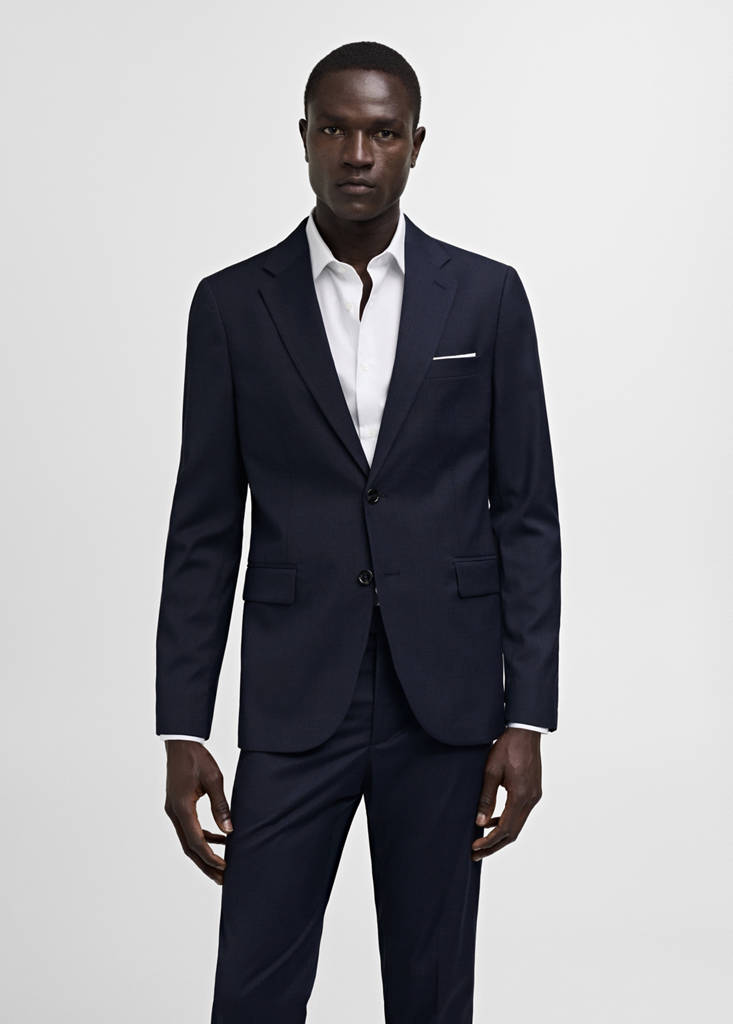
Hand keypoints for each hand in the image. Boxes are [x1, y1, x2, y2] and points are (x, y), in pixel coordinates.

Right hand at [163, 739, 232, 883]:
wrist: (180, 744)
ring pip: (188, 840)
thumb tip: (229, 830)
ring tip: (222, 865)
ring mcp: (173, 810)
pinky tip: (219, 839)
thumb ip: (221, 806)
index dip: (211, 857)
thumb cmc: (197, 758)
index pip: (196, 841)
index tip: (225, 868)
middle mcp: (174, 812)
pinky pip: (189, 828)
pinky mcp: (177, 807)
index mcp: (182, 808)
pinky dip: (202, 837)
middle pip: (189, 847)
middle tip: (223, 879)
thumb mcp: (214, 779)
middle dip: (206, 864)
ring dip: (204, 853)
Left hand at [471, 727, 541, 860]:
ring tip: (482, 842)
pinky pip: (520, 813)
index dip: (490, 842)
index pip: (506, 829)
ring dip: (501, 835)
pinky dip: (507, 822)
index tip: (474, 848)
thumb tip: (480, 823)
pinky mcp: (533, 791)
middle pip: (514, 832)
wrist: (525, 731)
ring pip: (518, 824)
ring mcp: (534, 796)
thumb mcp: (491, 771)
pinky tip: (493, 822)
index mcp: (521, 796)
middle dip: (494, 845)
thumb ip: (486, 798)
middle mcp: (531, 799)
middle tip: (475, 854)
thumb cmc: (507, 747)